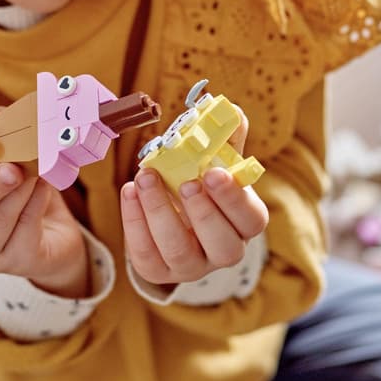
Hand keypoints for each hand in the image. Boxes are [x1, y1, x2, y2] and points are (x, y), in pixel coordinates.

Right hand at [0, 107, 89, 296]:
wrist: (53, 235)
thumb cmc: (23, 193)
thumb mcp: (11, 160)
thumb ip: (0, 135)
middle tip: (12, 167)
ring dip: (18, 194)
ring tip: (37, 173)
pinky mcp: (16, 263)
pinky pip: (24, 233)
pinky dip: (36, 205)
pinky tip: (46, 187)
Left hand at [121, 110, 268, 284]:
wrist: (174, 216)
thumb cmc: (200, 183)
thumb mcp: (215, 161)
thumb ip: (224, 138)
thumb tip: (231, 110)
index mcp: (244, 223)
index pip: (251, 219)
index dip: (234, 199)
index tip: (213, 172)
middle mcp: (224, 251)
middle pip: (223, 245)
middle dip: (202, 213)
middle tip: (185, 182)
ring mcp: (192, 266)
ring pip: (180, 252)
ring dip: (160, 212)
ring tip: (145, 177)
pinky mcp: (159, 271)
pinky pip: (146, 254)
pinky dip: (134, 222)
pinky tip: (130, 192)